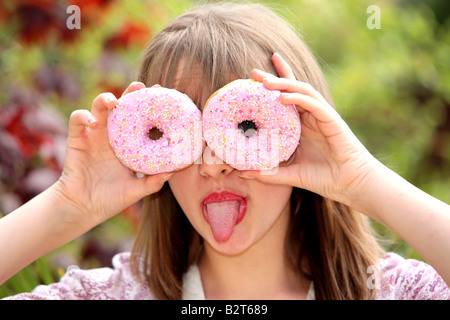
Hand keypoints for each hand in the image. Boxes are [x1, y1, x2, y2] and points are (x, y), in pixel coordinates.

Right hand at [54, 82, 171, 224]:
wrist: (83, 209)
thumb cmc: (110, 199)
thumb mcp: (136, 190)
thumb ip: (153, 182)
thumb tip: (173, 171)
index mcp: (127, 144)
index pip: (140, 119)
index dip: (149, 107)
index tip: (163, 96)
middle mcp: (112, 136)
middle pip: (121, 107)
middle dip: (130, 94)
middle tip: (141, 87)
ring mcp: (94, 136)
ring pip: (98, 107)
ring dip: (105, 99)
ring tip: (114, 102)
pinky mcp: (77, 140)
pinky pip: (77, 120)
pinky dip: (83, 116)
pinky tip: (93, 123)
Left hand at [240, 53, 377, 205]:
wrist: (349, 185)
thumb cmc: (323, 178)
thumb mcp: (289, 174)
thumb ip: (267, 172)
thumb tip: (242, 171)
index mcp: (300, 125)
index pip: (284, 99)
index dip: (271, 86)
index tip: (251, 78)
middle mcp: (310, 117)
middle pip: (291, 90)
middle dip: (274, 78)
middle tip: (253, 71)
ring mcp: (321, 116)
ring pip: (302, 92)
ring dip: (284, 84)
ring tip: (265, 81)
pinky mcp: (332, 120)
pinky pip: (314, 104)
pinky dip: (298, 98)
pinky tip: (283, 97)